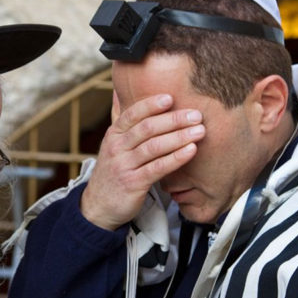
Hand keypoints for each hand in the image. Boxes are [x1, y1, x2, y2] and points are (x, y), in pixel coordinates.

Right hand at [80, 94, 204, 230]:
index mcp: (113, 135)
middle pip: (146, 129)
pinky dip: (176, 158)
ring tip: (199, 131)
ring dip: (179, 137)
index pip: (132, 114)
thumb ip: (119, 119)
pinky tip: (191, 151)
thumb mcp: (111, 144)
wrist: (98, 206)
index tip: (170, 97)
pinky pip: (157, 168)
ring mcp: (124, 166)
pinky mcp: (133, 183)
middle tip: (196, 114)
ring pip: (153, 147)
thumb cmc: (113, 171)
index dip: (151, 105)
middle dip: (173, 120)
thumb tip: (118, 90)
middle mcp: (116, 148)